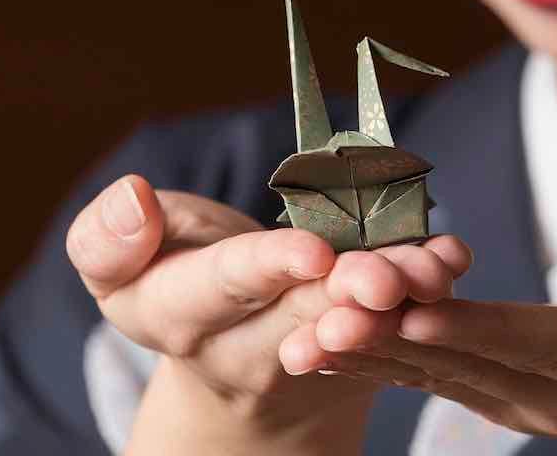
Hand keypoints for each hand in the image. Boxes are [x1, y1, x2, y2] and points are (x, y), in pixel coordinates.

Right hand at [66, 173, 471, 454]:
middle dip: (345, 292)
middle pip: (301, 316)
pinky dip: (428, 297)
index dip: (266, 270)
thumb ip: (108, 237)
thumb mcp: (121, 262)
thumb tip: (132, 197)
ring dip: (398, 301)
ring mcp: (309, 359)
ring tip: (427, 274)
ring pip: (358, 329)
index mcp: (175, 315)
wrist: (224, 348)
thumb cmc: (172, 275)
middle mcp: (244, 350)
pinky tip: (449, 266)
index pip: (221, 289)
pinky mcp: (360, 355)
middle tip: (382, 275)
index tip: (310, 251)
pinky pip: (398, 329)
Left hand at [282, 268, 556, 455]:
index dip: (488, 332)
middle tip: (329, 321)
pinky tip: (317, 340)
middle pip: (477, 364)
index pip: (552, 348)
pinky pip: (433, 373)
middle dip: (400, 343)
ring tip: (304, 334)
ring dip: (372, 355)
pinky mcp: (505, 387)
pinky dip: (375, 357)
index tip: (425, 317)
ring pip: (442, 374)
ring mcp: (530, 397)